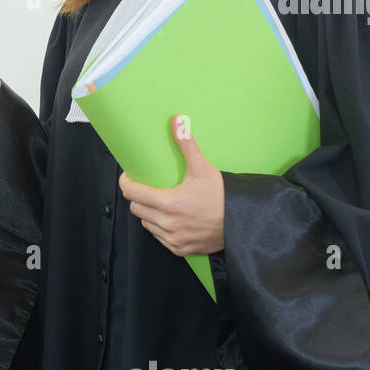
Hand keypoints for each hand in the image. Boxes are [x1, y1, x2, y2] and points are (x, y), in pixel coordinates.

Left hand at [118, 115, 224, 256]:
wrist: (243, 223)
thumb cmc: (222, 195)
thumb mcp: (203, 168)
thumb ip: (187, 144)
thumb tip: (177, 120)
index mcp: (169, 202)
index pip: (131, 193)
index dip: (126, 183)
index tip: (129, 177)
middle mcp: (167, 223)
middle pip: (136, 208)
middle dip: (139, 197)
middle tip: (149, 188)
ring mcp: (172, 238)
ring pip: (146, 224)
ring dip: (149, 213)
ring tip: (162, 204)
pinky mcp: (179, 249)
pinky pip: (158, 237)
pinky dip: (161, 228)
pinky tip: (173, 219)